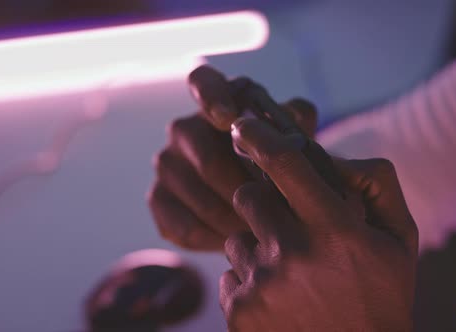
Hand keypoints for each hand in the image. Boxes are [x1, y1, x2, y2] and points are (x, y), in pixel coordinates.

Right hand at [148, 66, 317, 249]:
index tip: (229, 119)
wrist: (253, 205)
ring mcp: (167, 164)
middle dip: (244, 190)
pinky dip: (213, 238)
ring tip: (261, 232)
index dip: (211, 97)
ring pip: (198, 197)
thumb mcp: (293, 142)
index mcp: (218, 103)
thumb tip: (297, 115)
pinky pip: (184, 225)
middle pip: (208, 158)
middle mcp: (185, 128)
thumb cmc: (276, 165)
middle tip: (272, 212)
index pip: (202, 82)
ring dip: (232, 219)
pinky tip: (236, 241)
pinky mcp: (158, 199)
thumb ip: (297, 123)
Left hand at [220, 118, 418, 330]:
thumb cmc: (380, 295)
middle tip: (284, 224)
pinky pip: (229, 275)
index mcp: (335, 229)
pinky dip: (248, 281)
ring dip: (256, 246)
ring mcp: (262, 284)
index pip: (284, 164)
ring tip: (288, 273)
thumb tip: (332, 156)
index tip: (242, 125)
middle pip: (247, 196)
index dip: (259, 136)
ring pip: (236, 238)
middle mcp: (293, 253)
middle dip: (261, 200)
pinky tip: (277, 298)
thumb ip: (376, 184)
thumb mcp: (399, 239)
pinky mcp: (240, 311)